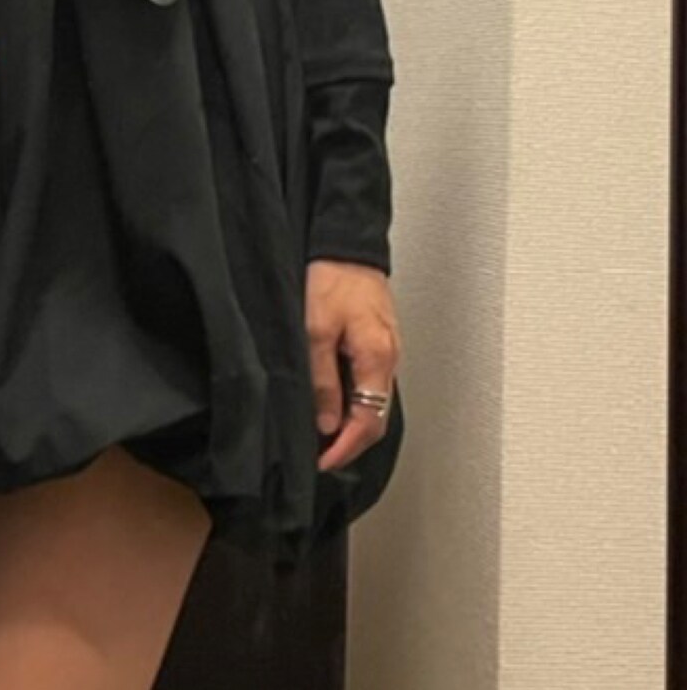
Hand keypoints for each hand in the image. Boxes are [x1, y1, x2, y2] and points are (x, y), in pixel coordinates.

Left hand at [306, 260, 400, 471]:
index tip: (323, 462)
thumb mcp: (316, 330)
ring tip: (322, 434)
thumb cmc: (332, 280)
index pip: (370, 423)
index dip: (346, 448)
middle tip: (320, 454)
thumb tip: (327, 424)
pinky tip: (333, 402)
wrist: (347, 244)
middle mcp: (390, 360)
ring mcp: (388, 351)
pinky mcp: (380, 341)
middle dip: (350, 442)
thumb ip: (323, 380)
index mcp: (378, 360)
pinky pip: (371, 383)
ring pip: (374, 402)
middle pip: (376, 418)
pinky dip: (355, 401)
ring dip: (352, 423)